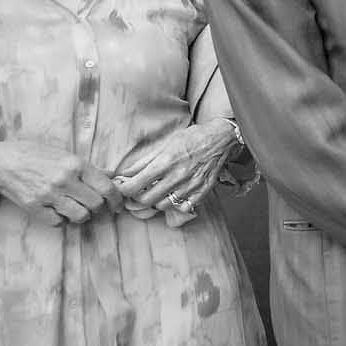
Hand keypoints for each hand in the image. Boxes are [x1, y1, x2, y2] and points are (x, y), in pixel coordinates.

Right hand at [0, 140, 120, 226]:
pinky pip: (59, 222)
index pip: (106, 187)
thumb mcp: (64, 153)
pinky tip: (59, 210)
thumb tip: (112, 176)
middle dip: (100, 207)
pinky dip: (63, 219)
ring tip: (78, 208)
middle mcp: (64, 181)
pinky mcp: (35, 208)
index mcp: (75, 164)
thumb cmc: (33, 154)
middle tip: (97, 206)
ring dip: (83, 215)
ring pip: (80, 216)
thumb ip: (88, 167)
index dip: (116, 199)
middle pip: (96, 204)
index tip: (118, 204)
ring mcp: (48, 196)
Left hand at [113, 122, 238, 226]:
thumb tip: (125, 174)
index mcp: (165, 162)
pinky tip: (175, 195)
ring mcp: (190, 186)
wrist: (222, 139)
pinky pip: (183, 208)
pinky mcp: (202, 191)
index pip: (135, 185)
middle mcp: (177, 176)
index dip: (124, 189)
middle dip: (138, 197)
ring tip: (157, 192)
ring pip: (163, 205)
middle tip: (138, 191)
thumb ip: (144, 161)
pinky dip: (177, 204)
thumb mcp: (166, 144)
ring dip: (156, 201)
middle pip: (146, 199)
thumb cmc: (193, 138)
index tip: (123, 187)